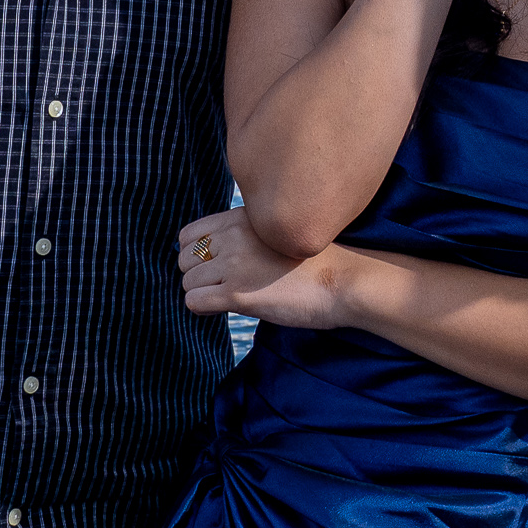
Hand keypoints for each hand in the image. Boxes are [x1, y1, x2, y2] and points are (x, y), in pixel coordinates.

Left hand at [178, 207, 354, 330]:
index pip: (188, 235)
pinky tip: (226, 309)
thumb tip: (212, 255)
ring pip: (187, 283)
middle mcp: (233, 237)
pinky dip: (204, 310)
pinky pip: (194, 302)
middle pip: (183, 259)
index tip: (215, 268)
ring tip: (228, 300)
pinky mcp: (237, 294)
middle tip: (221, 287)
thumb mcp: (276, 233)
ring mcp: (234, 264)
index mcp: (242, 217)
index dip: (196, 255)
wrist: (343, 282)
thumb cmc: (316, 263)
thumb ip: (244, 236)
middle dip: (198, 276)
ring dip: (203, 294)